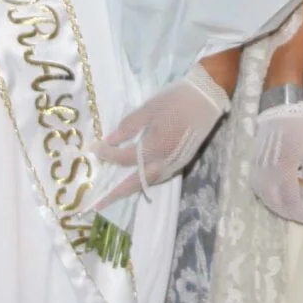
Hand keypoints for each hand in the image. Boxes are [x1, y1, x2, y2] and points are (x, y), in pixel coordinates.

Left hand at [92, 67, 229, 210]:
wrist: (207, 98)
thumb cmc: (176, 100)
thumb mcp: (149, 109)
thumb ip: (129, 126)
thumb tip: (110, 140)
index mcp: (155, 148)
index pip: (125, 158)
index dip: (108, 154)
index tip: (95, 149)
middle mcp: (165, 162)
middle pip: (136, 183)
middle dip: (116, 194)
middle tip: (98, 205)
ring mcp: (176, 164)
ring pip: (150, 183)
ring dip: (131, 190)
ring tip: (116, 195)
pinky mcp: (183, 161)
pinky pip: (161, 177)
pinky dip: (147, 182)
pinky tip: (140, 179)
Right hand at [249, 101, 302, 229]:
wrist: (279, 109)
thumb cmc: (299, 128)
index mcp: (283, 169)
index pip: (290, 200)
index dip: (300, 212)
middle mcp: (267, 173)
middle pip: (276, 203)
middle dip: (290, 213)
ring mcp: (258, 170)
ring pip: (265, 198)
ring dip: (278, 208)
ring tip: (292, 210)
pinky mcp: (254, 166)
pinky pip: (259, 189)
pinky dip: (268, 198)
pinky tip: (278, 199)